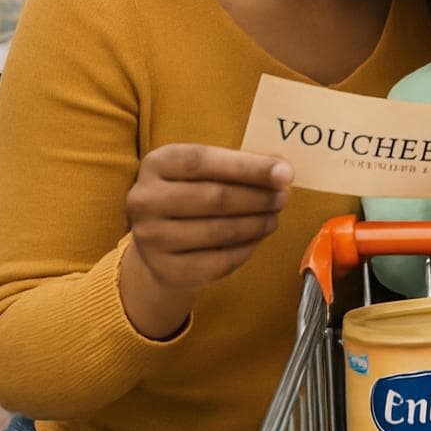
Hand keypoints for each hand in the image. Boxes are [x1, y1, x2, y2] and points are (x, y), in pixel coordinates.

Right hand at [121, 144, 292, 338]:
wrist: (160, 241)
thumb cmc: (193, 193)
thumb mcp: (206, 170)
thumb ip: (239, 166)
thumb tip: (282, 170)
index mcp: (156, 164)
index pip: (203, 161)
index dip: (248, 167)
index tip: (285, 173)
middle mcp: (145, 199)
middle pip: (214, 197)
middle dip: (258, 197)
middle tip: (283, 197)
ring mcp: (151, 237)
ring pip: (220, 231)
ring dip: (257, 223)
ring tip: (274, 216)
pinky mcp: (166, 269)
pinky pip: (219, 261)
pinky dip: (246, 248)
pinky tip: (257, 238)